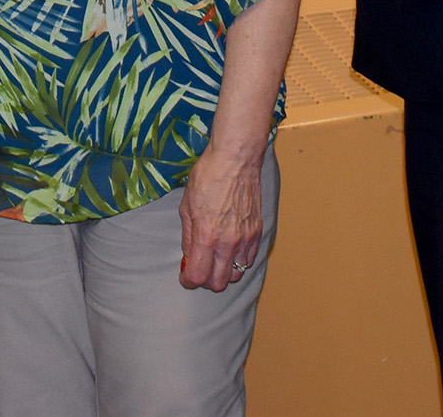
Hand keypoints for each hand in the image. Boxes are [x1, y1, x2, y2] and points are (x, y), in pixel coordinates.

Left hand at [179, 143, 263, 290]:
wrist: (235, 159)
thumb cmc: (208, 176)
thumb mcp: (187, 205)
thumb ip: (188, 236)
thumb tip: (188, 257)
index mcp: (207, 235)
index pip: (198, 276)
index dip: (188, 281)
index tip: (185, 277)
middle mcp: (228, 242)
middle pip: (219, 283)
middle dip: (205, 280)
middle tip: (198, 268)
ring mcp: (245, 239)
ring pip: (236, 275)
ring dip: (223, 272)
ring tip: (215, 259)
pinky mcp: (257, 233)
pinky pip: (249, 260)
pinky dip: (238, 261)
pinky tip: (229, 250)